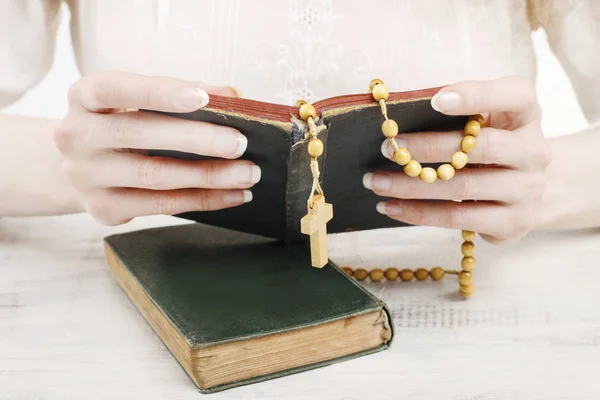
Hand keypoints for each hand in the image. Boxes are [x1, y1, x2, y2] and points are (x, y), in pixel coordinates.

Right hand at [54, 70, 259, 224]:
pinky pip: (160, 206)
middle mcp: (76, 135)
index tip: (204, 98)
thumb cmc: (121, 124)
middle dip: (196, 139)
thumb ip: (179, 96)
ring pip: (153, 176)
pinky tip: (234, 195)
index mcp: (84, 97)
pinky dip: (203, 200)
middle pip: (138, 134)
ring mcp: (86, 176)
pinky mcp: (102, 208)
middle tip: (239, 143)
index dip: (160, 93)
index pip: (116, 88)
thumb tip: (232, 98)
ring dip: (207, 176)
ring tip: (247, 173)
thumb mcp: (135, 102)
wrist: (78, 166)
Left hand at [363, 77, 550, 242]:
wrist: (531, 189)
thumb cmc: (493, 142)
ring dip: (412, 186)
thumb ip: (457, 112)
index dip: (475, 95)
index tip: (434, 100)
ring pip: (463, 188)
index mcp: (527, 114)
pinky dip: (419, 214)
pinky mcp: (513, 222)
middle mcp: (535, 151)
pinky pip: (458, 219)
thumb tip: (398, 114)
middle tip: (386, 148)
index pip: (513, 95)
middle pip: (481, 148)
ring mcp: (528, 191)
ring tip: (375, 181)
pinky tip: (390, 207)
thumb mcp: (487, 120)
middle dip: (427, 148)